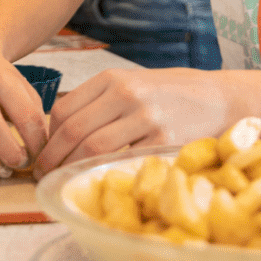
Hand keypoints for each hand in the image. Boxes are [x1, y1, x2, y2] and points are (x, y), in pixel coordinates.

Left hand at [32, 67, 233, 177]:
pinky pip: (123, 161)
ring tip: (64, 181)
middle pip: (73, 130)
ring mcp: (145, 117)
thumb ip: (99, 102)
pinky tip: (98, 182)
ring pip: (92, 147)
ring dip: (72, 169)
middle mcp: (125, 94)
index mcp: (112, 79)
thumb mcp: (131, 84)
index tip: (44, 153)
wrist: (217, 98)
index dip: (48, 137)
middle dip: (52, 158)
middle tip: (44, 175)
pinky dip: (104, 173)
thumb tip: (60, 132)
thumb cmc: (168, 94)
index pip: (64, 109)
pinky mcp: (163, 140)